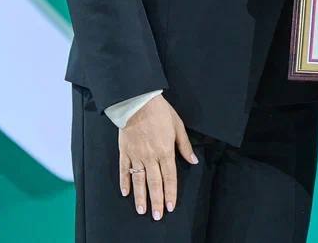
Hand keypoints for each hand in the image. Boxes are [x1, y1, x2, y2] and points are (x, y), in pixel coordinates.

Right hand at [118, 94, 197, 219]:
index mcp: (165, 151)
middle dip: (156, 201)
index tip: (171, 206)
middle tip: (157, 216)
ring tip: (141, 210)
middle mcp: (151, 156)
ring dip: (140, 196)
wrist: (138, 102)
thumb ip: (184, 146)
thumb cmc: (160, 112)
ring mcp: (137, 155)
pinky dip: (125, 181)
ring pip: (139, 180)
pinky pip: (124, 169)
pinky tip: (126, 193)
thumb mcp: (178, 126)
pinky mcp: (125, 151)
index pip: (169, 177)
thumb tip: (193, 160)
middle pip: (154, 183)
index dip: (171, 193)